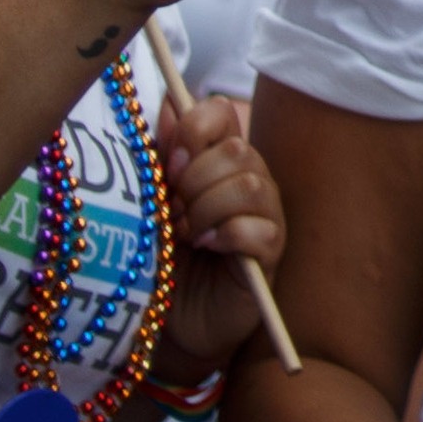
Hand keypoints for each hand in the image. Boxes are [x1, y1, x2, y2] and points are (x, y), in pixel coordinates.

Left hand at [154, 91, 284, 372]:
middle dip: (194, 181)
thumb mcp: (152, 202)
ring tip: (186, 234)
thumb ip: (160, 154)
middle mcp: (248, 177)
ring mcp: (264, 213)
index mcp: (218, 158)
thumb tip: (168, 101)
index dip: (194, 129)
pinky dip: (225, 235)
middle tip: (174, 212)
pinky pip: (256, 227)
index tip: (170, 162)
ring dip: (206, 211)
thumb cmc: (159, 258)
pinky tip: (207, 247)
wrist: (165, 320)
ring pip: (248, 185)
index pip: (220, 112)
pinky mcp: (271, 250)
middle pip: (236, 149)